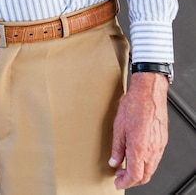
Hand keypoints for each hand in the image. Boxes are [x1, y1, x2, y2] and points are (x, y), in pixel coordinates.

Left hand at [109, 72, 168, 188]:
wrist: (148, 93)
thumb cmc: (134, 105)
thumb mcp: (118, 127)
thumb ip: (116, 148)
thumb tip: (114, 161)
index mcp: (139, 148)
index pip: (134, 176)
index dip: (125, 183)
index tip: (118, 183)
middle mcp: (151, 150)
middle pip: (144, 176)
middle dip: (132, 181)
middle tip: (120, 177)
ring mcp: (159, 147)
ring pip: (151, 169)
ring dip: (139, 173)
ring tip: (126, 168)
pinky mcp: (162, 141)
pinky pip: (155, 159)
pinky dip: (146, 164)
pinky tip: (137, 158)